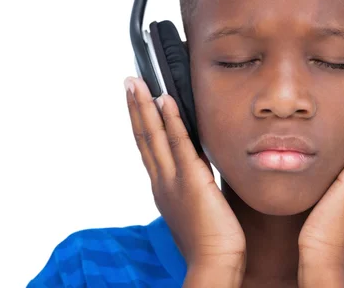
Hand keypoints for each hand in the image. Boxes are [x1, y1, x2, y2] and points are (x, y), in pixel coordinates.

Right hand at [124, 77, 245, 283]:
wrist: (214, 263)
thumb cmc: (211, 240)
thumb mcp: (197, 206)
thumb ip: (195, 184)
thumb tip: (202, 169)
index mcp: (163, 188)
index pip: (149, 148)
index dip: (141, 123)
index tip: (137, 101)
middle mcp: (162, 181)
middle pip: (143, 137)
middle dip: (135, 107)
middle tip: (129, 81)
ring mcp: (173, 180)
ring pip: (153, 136)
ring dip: (144, 106)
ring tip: (137, 82)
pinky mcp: (191, 179)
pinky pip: (179, 143)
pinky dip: (171, 120)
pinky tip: (165, 100)